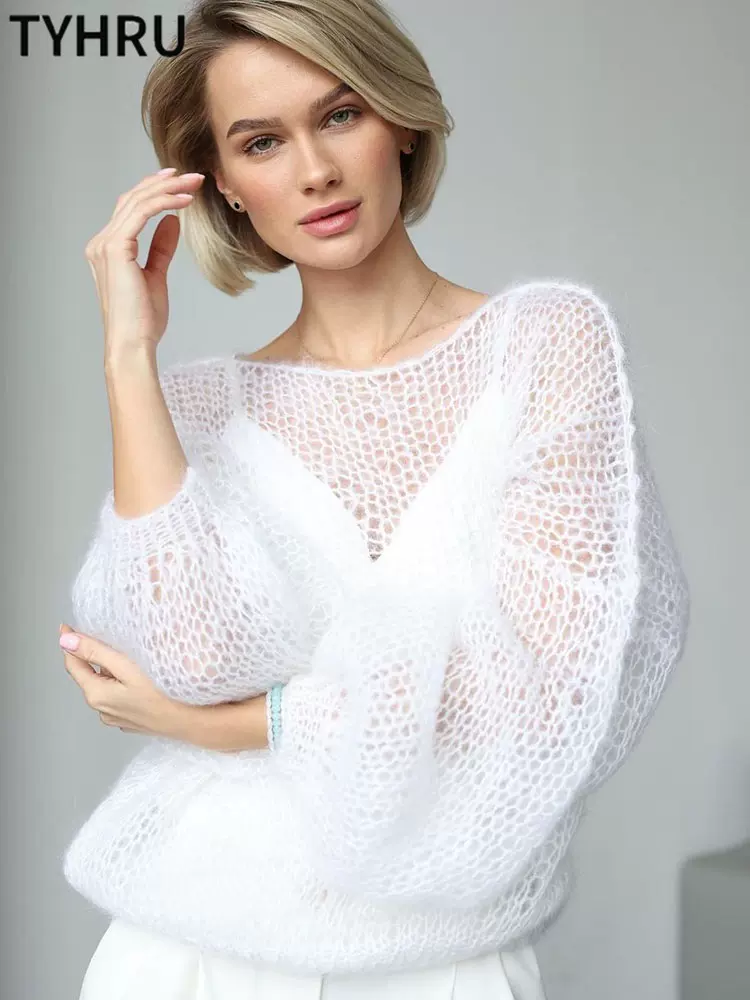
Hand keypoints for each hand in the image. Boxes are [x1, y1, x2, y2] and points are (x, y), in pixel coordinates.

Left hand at [59, 622, 185, 738]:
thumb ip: (95, 653)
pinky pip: (120, 696)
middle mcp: (103, 710)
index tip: (68, 625)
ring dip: (110, 670)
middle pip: (89, 676)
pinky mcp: (133, 720)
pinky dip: (122, 683)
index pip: (73, 665)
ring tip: (126, 654)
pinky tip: (139, 677)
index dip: (69, 643)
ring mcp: (118, 718)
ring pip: (106, 686)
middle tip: (103, 635)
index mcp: (97, 695)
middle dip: (92, 656)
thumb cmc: (165, 692)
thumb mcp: (127, 667)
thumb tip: (65, 641)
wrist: (194, 721)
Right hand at [84, 166, 204, 357]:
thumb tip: (172, 222)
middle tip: (191, 176)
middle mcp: (101, 243)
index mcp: (108, 249)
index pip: (130, 209)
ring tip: (193, 184)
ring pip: (137, 202)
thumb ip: (161, 248)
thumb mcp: (156, 277)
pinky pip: (141, 214)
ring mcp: (105, 244)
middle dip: (163, 183)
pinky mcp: (116, 249)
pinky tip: (184, 202)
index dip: (153, 191)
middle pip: (132, 199)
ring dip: (167, 189)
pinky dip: (163, 203)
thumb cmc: (143, 320)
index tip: (178, 183)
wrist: (133, 342)